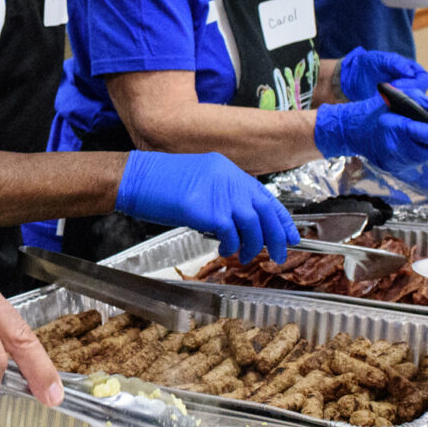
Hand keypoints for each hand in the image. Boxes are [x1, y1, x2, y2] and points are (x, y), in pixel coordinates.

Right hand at [116, 151, 298, 262]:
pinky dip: (230, 246)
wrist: (136, 178)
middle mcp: (228, 178)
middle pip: (264, 210)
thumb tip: (237, 223)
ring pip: (251, 224)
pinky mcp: (206, 210)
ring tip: (245, 256)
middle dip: (276, 236)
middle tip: (279, 254)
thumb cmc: (160, 184)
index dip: (280, 218)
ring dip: (252, 245)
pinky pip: (230, 234)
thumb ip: (220, 197)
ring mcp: (218, 193)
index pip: (264, 196)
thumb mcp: (198, 183)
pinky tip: (223, 251)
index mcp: (228, 170)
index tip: (291, 235)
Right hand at [315, 99, 427, 167]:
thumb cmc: (374, 111)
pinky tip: (418, 148)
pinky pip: (415, 165)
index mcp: (397, 127)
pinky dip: (420, 156)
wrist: (352, 131)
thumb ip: (417, 99)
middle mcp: (396, 147)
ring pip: (425, 160)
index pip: (427, 134)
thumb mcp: (394, 97)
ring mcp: (395, 161)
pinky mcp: (394, 168)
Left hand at [338, 47, 427, 108]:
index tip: (397, 85)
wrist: (349, 79)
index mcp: (411, 70)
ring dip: (399, 105)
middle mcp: (411, 85)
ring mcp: (403, 97)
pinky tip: (382, 109)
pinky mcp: (394, 108)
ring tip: (384, 102)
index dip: (413, 83)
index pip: (422, 79)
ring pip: (411, 105)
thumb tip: (409, 72)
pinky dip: (392, 111)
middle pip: (420, 94)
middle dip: (407, 95)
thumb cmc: (366, 65)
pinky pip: (400, 112)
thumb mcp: (379, 59)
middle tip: (390, 96)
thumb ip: (395, 62)